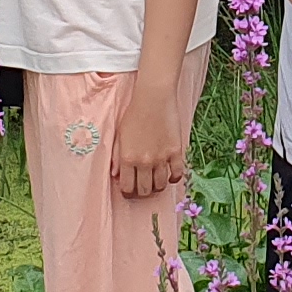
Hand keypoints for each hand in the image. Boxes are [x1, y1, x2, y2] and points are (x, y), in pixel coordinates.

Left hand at [111, 73, 186, 198]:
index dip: (128, 193)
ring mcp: (161, 158)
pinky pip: (177, 174)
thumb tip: (115, 174)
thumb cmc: (134, 114)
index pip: (127, 187)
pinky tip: (170, 175)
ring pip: (160, 185)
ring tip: (156, 181)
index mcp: (127, 158)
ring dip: (157, 187)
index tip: (130, 190)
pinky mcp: (176, 152)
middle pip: (144, 190)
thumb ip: (115, 156)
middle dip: (142, 192)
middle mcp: (144, 162)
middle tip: (143, 188)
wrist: (154, 98)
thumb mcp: (118, 135)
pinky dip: (173, 178)